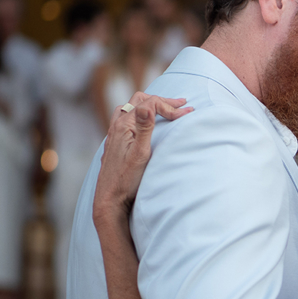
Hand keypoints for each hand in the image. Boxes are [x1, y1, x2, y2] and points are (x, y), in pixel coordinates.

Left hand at [93, 92, 191, 222]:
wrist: (109, 198)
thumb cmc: (126, 179)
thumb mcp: (140, 153)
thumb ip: (145, 127)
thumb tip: (148, 105)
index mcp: (124, 125)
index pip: (150, 104)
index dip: (169, 107)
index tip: (187, 113)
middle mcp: (117, 126)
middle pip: (140, 100)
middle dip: (162, 101)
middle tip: (181, 105)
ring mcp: (114, 133)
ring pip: (131, 107)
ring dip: (149, 105)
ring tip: (164, 109)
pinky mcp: (115, 141)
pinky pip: (126, 117)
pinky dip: (141, 114)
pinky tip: (146, 123)